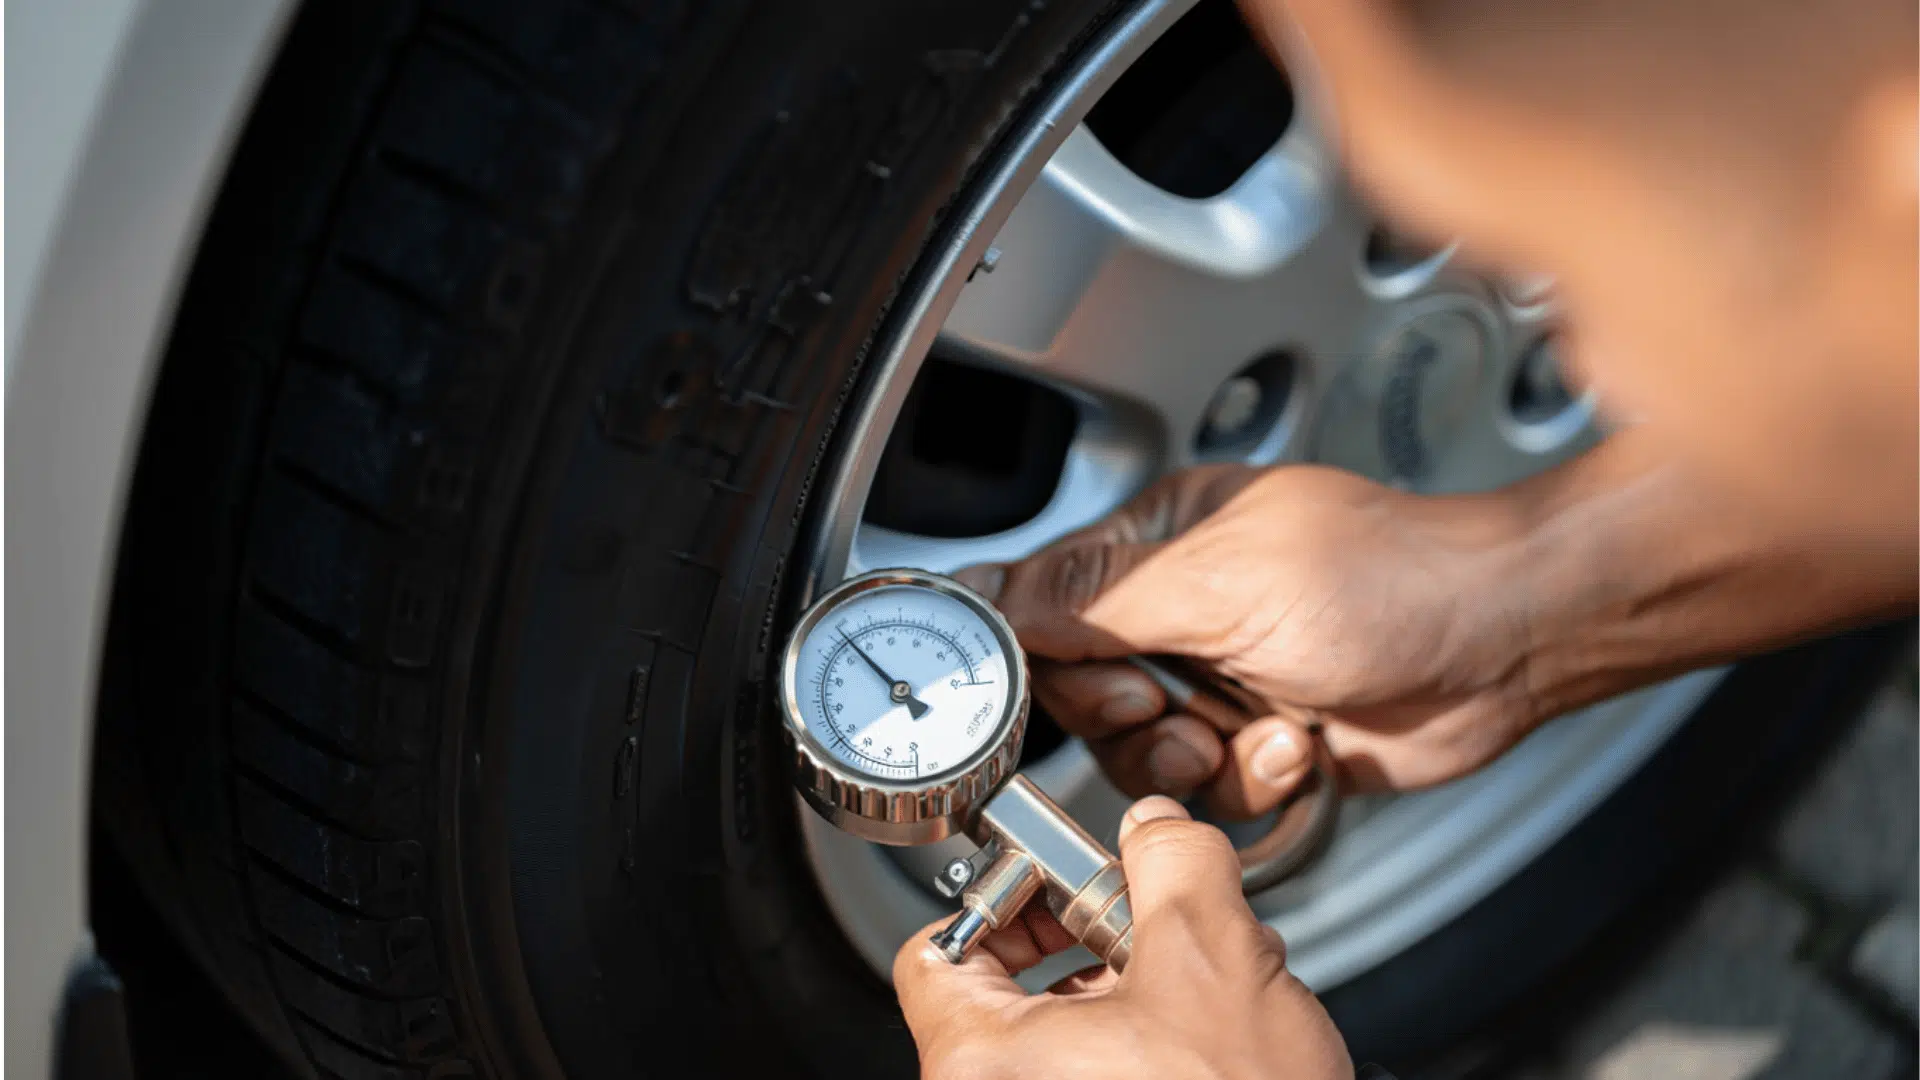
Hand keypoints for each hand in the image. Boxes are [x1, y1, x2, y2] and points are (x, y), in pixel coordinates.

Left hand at [894, 797, 1351, 1079]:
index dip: (1005, 894)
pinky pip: (1098, 1071)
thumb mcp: (1212, 953)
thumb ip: (1172, 863)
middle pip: (1010, 983)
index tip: (1062, 876)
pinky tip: (1214, 1026)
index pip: (937, 950)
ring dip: (1137, 982)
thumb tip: (1156, 829)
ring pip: (1067, 1029)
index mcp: (981, 1064)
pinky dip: (1150, 1036)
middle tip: (1141, 919)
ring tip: (1203, 973)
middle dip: (1094, 934)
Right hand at [955, 462, 1539, 813]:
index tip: (1054, 683)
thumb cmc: (1391, 576)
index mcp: (1157, 543)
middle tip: (1171, 697)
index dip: (1036, 655)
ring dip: (1190, 756)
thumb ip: (1095, 598)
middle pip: (1080, 694)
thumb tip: (995, 593)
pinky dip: (1250, 779)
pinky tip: (1297, 745)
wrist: (1503, 646)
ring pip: (1137, 754)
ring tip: (1247, 727)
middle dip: (1126, 713)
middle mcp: (1180, 609)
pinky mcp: (1257, 738)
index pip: (1043, 601)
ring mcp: (1219, 677)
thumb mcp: (1220, 579)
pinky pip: (1205, 790)